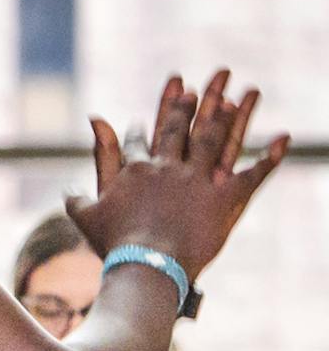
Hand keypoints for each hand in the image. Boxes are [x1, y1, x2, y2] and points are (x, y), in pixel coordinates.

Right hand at [65, 71, 288, 283]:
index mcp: (135, 170)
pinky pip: (252, 173)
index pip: (139, 140)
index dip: (145, 125)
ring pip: (214, 138)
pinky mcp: (225, 196)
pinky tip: (284, 138)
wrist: (146, 267)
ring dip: (228, 113)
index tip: (151, 113)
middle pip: (178, 127)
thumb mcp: (89, 215)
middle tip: (199, 83)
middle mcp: (168, 166)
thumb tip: (65, 184)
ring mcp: (198, 179)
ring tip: (239, 93)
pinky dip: (271, 156)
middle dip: (187, 103)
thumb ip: (78, 194)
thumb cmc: (114, 246)